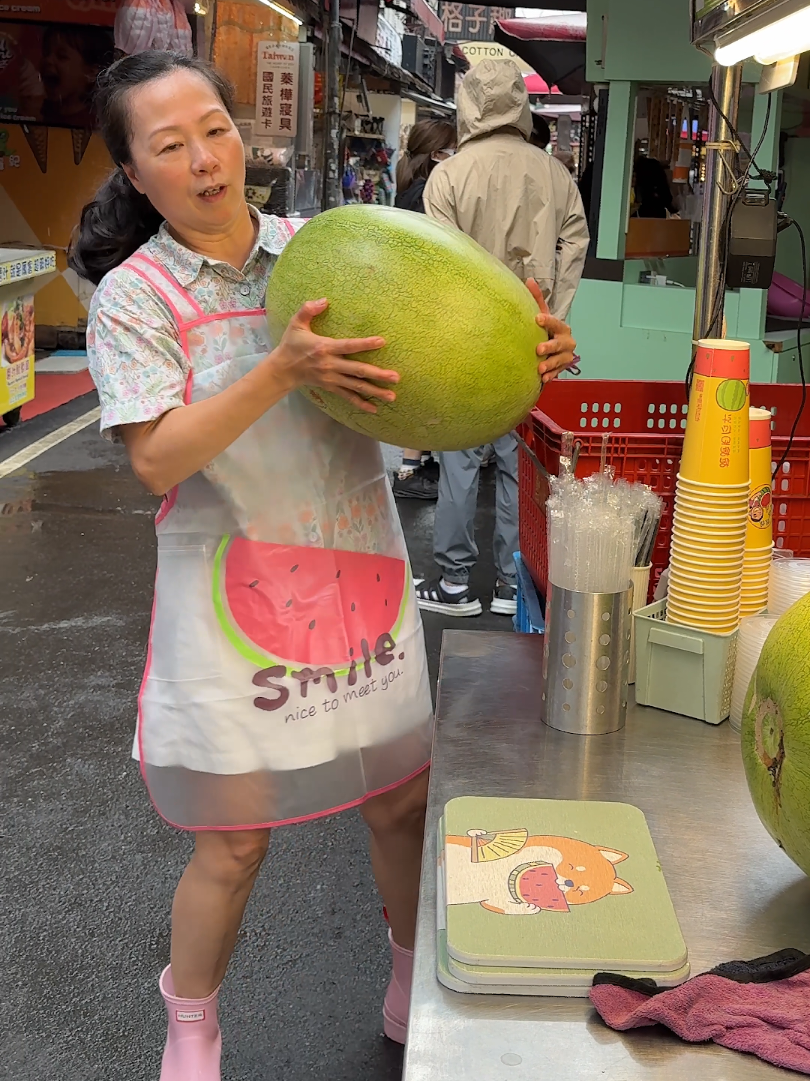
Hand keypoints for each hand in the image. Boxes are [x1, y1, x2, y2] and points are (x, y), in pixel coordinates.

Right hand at [271, 298, 397, 412]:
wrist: (282, 370)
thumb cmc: (292, 344)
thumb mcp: (296, 324)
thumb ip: (308, 310)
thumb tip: (324, 300)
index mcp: (324, 348)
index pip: (348, 346)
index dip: (365, 344)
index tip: (382, 342)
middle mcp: (330, 365)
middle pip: (357, 370)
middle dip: (377, 374)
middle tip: (395, 377)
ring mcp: (331, 379)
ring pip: (356, 386)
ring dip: (375, 391)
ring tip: (392, 396)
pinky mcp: (330, 387)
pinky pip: (347, 397)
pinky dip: (360, 404)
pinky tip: (374, 409)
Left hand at [526, 279, 576, 383]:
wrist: (551, 349)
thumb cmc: (544, 330)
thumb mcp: (541, 315)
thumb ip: (537, 299)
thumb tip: (529, 280)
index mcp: (561, 327)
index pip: (555, 322)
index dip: (548, 320)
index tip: (537, 319)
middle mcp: (567, 341)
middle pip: (561, 343)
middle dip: (551, 346)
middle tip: (538, 349)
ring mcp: (565, 355)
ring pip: (560, 360)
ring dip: (550, 364)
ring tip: (539, 369)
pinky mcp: (562, 368)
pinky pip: (557, 373)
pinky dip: (551, 375)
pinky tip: (543, 379)